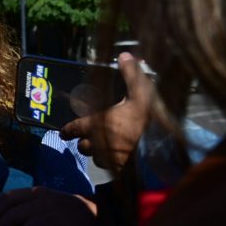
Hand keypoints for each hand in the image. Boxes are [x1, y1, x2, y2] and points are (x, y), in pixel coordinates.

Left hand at [61, 52, 153, 172]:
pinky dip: (110, 163)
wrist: (160, 151)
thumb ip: (132, 75)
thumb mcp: (141, 94)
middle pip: (83, 145)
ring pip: (95, 157)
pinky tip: (119, 157)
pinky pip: (108, 167)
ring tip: (107, 147)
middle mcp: (96, 143)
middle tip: (91, 137)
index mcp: (96, 124)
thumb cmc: (146, 120)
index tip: (64, 132)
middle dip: (85, 141)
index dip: (68, 130)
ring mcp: (106, 158)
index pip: (73, 128)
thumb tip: (124, 54)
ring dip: (98, 153)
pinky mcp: (117, 170)